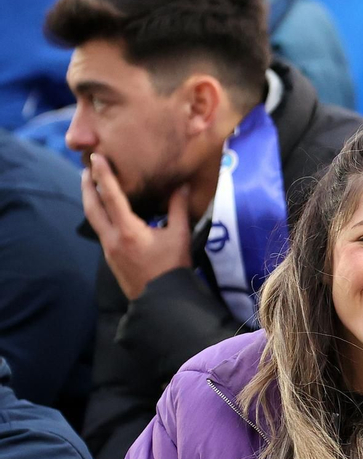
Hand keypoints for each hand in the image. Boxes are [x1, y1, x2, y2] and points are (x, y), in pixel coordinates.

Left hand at [81, 153, 192, 300]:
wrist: (162, 300)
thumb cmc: (172, 267)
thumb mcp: (180, 236)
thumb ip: (178, 209)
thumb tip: (180, 186)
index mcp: (128, 230)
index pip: (111, 196)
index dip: (103, 175)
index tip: (96, 158)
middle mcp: (112, 238)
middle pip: (91, 207)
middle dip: (87, 187)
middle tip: (87, 169)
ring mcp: (109, 249)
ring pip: (94, 219)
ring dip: (91, 201)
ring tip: (94, 187)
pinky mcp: (111, 257)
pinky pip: (101, 230)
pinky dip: (101, 215)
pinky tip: (109, 213)